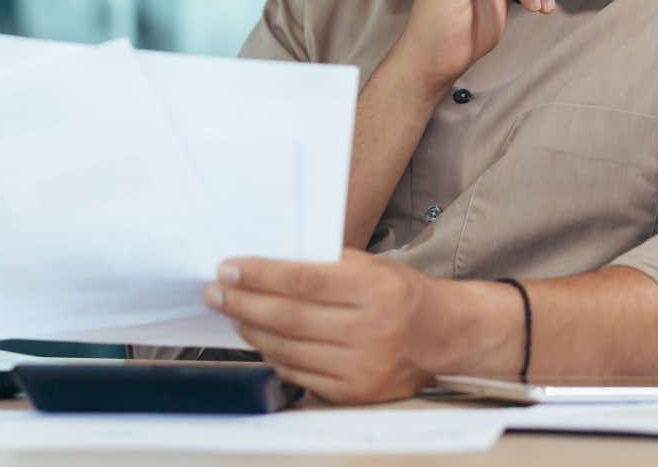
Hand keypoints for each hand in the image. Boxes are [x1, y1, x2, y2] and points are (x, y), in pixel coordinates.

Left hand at [203, 250, 442, 403]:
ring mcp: (363, 366)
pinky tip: (261, 339)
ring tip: (233, 313)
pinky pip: (299, 374)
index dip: (260, 275)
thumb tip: (262, 264)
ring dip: (251, 330)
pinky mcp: (355, 393)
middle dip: (243, 304)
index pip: (304, 281)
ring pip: (289, 349)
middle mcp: (371, 330)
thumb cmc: (398, 291)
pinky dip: (273, 356)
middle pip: (290, 318)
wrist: (442, 335)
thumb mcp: (369, 265)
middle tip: (215, 293)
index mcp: (375, 288)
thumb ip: (322, 263)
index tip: (227, 268)